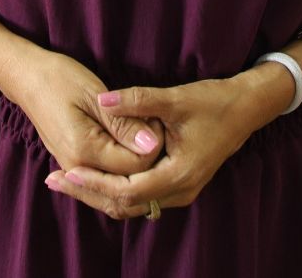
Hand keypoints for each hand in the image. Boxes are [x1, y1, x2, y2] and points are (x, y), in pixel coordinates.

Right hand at [9, 51, 164, 178]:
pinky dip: (119, 159)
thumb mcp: (96, 96)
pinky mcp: (73, 164)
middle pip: (128, 177)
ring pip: (117, 178)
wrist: (27, 78)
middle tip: (146, 120)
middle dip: (144, 153)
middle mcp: (77, 168)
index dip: (152, 143)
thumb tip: (152, 146)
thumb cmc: (60, 79)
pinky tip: (122, 135)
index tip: (153, 117)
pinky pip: (105, 173)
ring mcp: (73, 169)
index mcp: (84, 151)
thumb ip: (124, 125)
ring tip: (134, 126)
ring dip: (132, 157)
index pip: (136, 165)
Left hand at [45, 70, 288, 220]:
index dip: (95, 184)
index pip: (127, 191)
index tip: (68, 173)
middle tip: (54, 180)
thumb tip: (101, 99)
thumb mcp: (176, 98)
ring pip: (131, 203)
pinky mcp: (177, 183)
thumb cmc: (215, 101)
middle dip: (88, 193)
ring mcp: (179, 191)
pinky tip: (94, 174)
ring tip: (66, 179)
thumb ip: (138, 101)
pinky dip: (114, 188)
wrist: (247, 107)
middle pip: (124, 204)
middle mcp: (179, 191)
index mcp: (179, 175)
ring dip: (99, 193)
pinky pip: (140, 195)